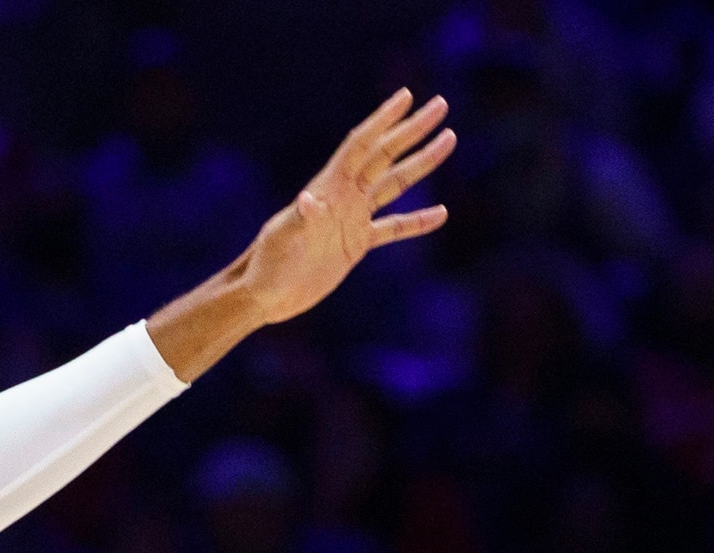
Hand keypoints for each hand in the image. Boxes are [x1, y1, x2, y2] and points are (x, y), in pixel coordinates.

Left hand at [231, 90, 453, 325]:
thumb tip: (310, 201)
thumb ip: (299, 220)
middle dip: (412, 130)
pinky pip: (393, 228)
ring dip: (421, 163)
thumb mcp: (282, 240)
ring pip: (395, 184)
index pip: (360, 145)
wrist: (265, 295)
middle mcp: (343, 197)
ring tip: (449, 139)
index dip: (382, 120)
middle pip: (385, 155)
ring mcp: (352, 219)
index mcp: (328, 188)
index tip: (406, 96)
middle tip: (440, 105)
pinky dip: (416, 222)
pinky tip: (440, 214)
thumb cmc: (267, 265)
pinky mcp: (356, 244)